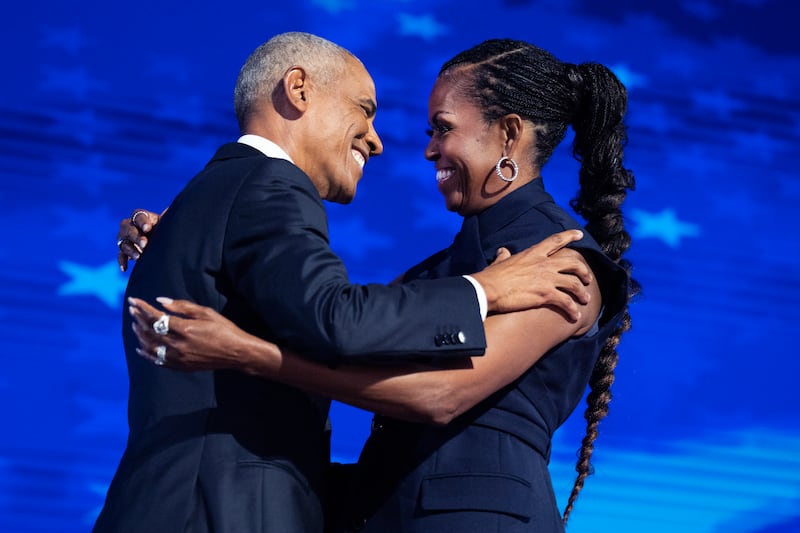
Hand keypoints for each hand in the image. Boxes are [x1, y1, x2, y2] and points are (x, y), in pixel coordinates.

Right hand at [117, 209, 160, 271]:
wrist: (162, 244)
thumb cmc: (164, 230)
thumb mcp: (166, 224)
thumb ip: (166, 218)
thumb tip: (169, 210)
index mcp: (142, 217)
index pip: (138, 216)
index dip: (142, 222)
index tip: (148, 228)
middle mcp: (130, 226)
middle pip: (128, 229)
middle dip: (136, 236)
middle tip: (145, 244)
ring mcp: (126, 239)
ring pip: (123, 242)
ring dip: (130, 250)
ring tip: (139, 257)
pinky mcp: (124, 251)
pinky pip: (120, 255)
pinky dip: (122, 261)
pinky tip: (125, 268)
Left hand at [128, 297, 274, 372]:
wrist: (237, 353)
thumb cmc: (224, 330)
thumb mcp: (206, 313)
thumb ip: (182, 307)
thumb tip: (160, 301)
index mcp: (185, 329)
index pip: (155, 317)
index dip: (142, 308)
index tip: (133, 300)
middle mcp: (178, 345)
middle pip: (150, 331)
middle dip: (138, 319)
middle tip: (132, 310)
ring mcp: (178, 358)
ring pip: (151, 347)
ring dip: (140, 335)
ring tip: (135, 325)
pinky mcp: (181, 366)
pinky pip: (158, 361)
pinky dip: (147, 354)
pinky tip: (141, 347)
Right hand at [471, 229, 592, 320]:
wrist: (488, 289)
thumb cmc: (491, 277)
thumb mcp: (500, 262)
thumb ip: (504, 256)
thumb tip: (503, 251)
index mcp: (533, 253)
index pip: (555, 240)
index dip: (570, 236)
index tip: (580, 234)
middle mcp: (544, 264)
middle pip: (573, 263)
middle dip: (583, 271)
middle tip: (587, 278)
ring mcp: (546, 279)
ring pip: (574, 284)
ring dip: (582, 293)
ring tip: (585, 300)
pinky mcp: (546, 295)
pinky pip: (566, 302)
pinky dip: (573, 310)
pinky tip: (575, 317)